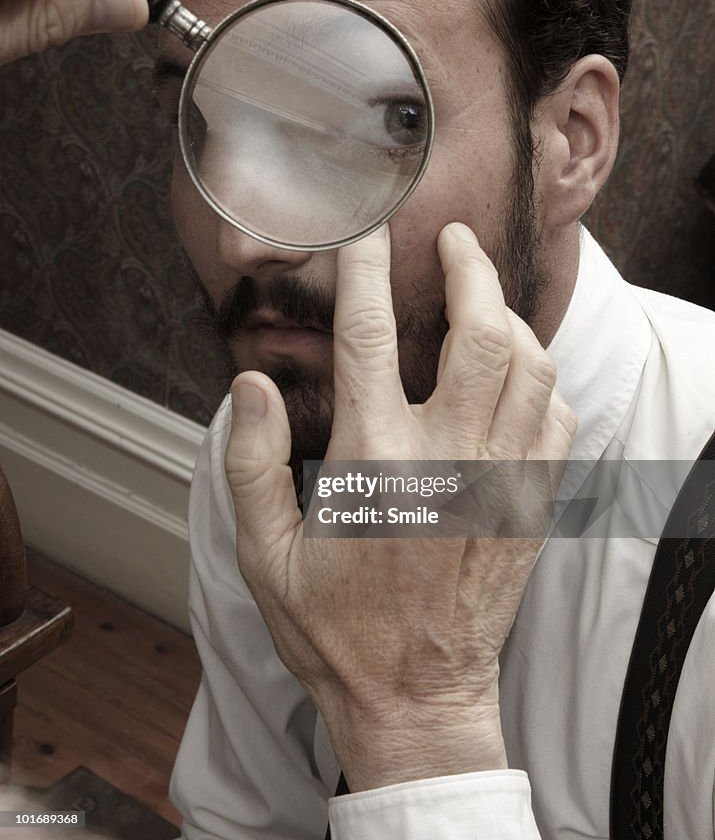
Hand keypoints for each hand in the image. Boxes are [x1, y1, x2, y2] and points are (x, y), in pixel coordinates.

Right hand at [225, 222, 576, 790]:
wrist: (418, 697)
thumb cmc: (336, 630)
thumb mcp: (266, 554)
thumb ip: (252, 462)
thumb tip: (251, 387)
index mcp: (377, 460)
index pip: (370, 335)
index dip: (366, 271)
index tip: (367, 235)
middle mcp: (449, 457)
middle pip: (481, 331)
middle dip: (471, 269)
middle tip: (458, 240)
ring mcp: (502, 479)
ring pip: (530, 366)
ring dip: (511, 317)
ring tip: (485, 298)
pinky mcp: (532, 503)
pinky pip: (556, 417)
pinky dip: (543, 378)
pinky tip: (519, 373)